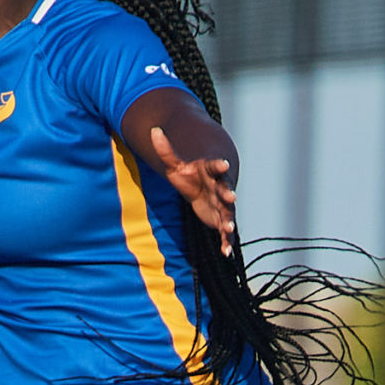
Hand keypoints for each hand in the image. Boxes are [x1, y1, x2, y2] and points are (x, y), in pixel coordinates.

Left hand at [149, 126, 238, 258]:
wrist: (202, 187)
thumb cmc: (189, 174)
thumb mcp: (174, 164)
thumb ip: (165, 150)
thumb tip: (153, 130)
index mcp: (211, 172)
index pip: (216, 167)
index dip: (220, 166)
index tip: (224, 164)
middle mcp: (220, 188)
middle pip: (226, 191)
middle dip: (229, 194)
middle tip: (232, 197)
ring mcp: (222, 205)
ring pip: (228, 213)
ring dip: (229, 221)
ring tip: (228, 229)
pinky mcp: (221, 220)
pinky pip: (226, 233)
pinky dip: (227, 243)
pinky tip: (226, 253)